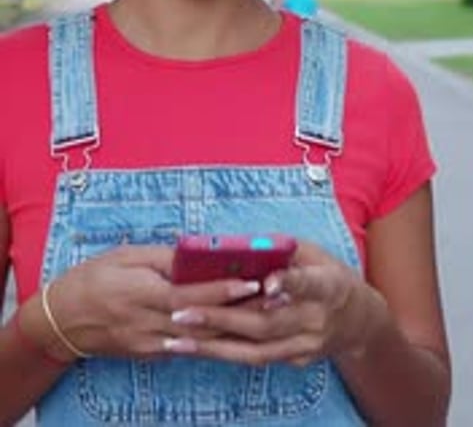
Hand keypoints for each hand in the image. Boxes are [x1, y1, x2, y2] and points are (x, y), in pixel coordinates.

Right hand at [24, 245, 262, 361]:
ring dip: (233, 329)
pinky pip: (187, 348)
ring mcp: (151, 345)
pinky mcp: (151, 355)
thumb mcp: (125, 257)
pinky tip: (235, 332)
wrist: (61, 321)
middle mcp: (150, 324)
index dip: (224, 288)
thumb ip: (163, 258)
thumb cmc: (93, 279)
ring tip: (265, 315)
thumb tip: (196, 254)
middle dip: (241, 312)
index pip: (192, 293)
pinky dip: (212, 340)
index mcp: (144, 295)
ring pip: (201, 339)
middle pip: (204, 321)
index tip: (253, 281)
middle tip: (274, 300)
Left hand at [163, 241, 384, 366]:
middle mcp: (316, 320)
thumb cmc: (328, 274)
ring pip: (256, 351)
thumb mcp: (314, 252)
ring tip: (176, 338)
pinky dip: (224, 354)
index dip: (287, 284)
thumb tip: (240, 245)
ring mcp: (306, 346)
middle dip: (222, 319)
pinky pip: (256, 359)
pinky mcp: (295, 361)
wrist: (359, 319)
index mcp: (327, 285)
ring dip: (213, 346)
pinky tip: (195, 347)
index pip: (307, 284)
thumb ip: (282, 249)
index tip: (266, 284)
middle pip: (267, 323)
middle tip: (183, 312)